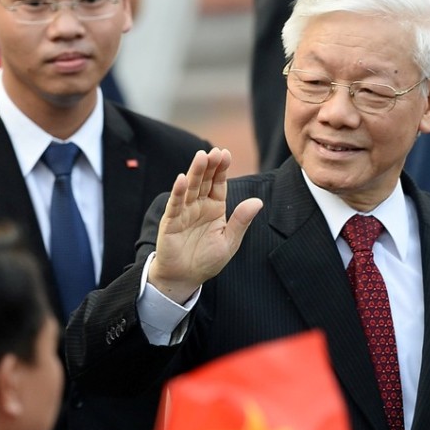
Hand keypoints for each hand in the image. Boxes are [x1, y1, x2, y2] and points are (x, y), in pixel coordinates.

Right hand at [147, 148, 261, 302]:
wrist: (185, 277)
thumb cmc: (207, 260)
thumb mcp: (229, 241)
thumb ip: (241, 221)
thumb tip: (258, 201)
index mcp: (214, 208)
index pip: (218, 184)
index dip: (221, 169)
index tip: (225, 153)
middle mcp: (198, 206)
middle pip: (204, 181)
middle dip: (209, 166)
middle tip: (214, 151)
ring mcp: (184, 212)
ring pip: (190, 188)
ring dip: (195, 173)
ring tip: (201, 157)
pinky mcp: (170, 222)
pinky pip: (175, 204)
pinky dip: (178, 192)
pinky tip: (182, 179)